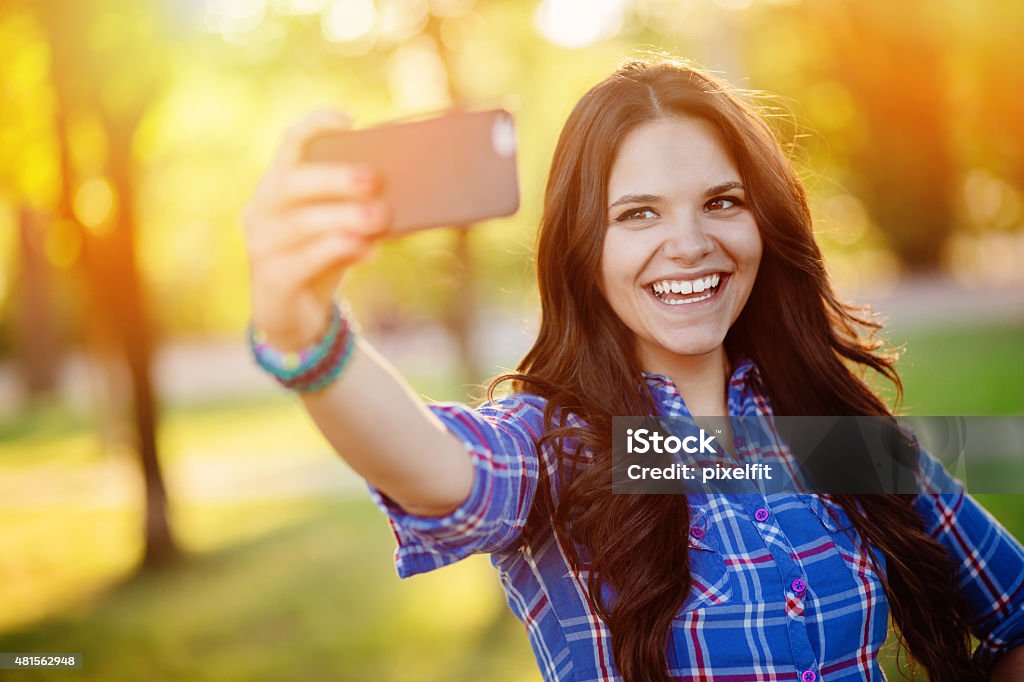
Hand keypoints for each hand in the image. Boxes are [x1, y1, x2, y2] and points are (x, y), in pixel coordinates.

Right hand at [242, 109, 389, 349]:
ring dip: (343, 217)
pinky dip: (335, 252)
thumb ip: (362, 207)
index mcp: (279, 187)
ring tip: (379, 217)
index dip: (316, 127)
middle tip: (375, 179)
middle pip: (293, 183)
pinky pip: (302, 262)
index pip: (289, 145)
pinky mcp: (271, 281)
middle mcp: (263, 211)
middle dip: (335, 178)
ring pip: (300, 224)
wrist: (298, 319)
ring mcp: (262, 247)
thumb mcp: (343, 229)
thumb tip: (411, 190)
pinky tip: (366, 250)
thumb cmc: (323, 261)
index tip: (349, 121)